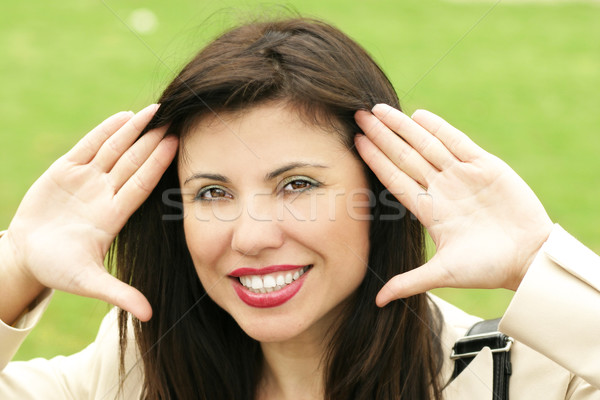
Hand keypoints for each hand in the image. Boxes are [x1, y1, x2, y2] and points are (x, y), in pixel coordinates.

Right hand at [2, 105, 177, 320]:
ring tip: (155, 111)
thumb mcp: (87, 282)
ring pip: (114, 149)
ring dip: (134, 130)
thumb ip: (118, 294)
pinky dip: (105, 131)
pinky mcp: (65, 171)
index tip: (178, 145)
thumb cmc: (58, 270)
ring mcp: (86, 180)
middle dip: (153, 140)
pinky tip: (124, 117)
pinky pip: (88, 146)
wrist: (28, 257)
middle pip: (133, 161)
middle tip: (176, 118)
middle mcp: (105, 193)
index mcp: (113, 215)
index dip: (158, 164)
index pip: (141, 184)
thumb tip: (149, 316)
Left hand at [354, 104, 552, 306]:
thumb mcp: (444, 274)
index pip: (394, 179)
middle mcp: (441, 189)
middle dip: (382, 136)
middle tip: (359, 115)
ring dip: (403, 127)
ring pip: (426, 145)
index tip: (356, 142)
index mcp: (429, 210)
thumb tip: (378, 302)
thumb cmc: (487, 268)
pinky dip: (439, 129)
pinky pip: (457, 142)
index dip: (375, 160)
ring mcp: (461, 176)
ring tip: (380, 110)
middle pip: (405, 156)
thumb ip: (410, 282)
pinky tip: (419, 116)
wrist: (529, 258)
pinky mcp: (485, 166)